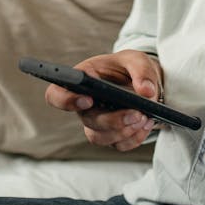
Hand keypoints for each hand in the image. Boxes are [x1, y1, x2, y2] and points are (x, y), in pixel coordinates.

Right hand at [44, 49, 163, 151]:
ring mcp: (96, 122)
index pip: (57, 94)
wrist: (144, 82)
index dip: (66, 101)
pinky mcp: (112, 135)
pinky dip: (135, 137)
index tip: (88, 100)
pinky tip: (147, 124)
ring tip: (145, 118)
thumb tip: (146, 92)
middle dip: (112, 121)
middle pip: (87, 120)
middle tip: (136, 113)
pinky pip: (119, 145)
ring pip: (100, 137)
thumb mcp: (138, 59)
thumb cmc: (131, 67)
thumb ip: (142, 71)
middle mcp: (84, 105)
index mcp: (81, 80)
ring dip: (124, 131)